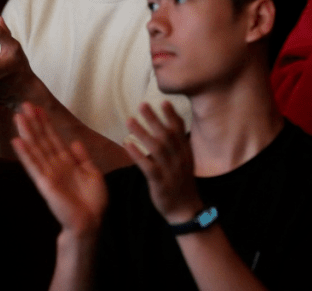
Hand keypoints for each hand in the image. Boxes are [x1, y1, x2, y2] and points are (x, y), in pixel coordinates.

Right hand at [12, 103, 107, 234]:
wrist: (90, 222)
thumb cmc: (93, 202)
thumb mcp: (93, 173)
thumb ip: (82, 157)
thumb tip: (74, 142)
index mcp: (67, 162)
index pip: (54, 138)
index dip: (47, 123)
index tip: (39, 108)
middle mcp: (55, 165)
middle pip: (42, 139)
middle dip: (34, 122)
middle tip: (24, 104)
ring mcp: (48, 173)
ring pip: (36, 148)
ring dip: (27, 132)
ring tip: (18, 116)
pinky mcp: (44, 183)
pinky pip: (33, 165)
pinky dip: (25, 153)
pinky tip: (16, 141)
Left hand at [124, 102, 202, 224]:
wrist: (185, 209)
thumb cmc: (181, 182)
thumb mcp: (184, 161)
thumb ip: (177, 144)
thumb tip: (168, 125)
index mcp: (185, 152)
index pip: (179, 130)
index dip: (171, 115)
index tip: (163, 101)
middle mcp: (179, 159)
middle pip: (166, 135)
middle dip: (154, 119)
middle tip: (142, 105)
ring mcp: (170, 171)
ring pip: (156, 148)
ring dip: (142, 133)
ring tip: (130, 120)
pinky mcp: (160, 183)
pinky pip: (148, 167)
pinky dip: (137, 155)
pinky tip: (127, 144)